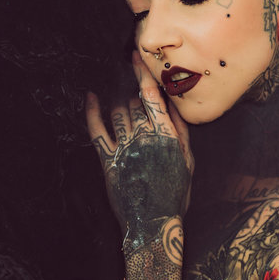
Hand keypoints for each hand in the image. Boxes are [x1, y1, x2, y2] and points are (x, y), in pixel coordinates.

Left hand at [86, 51, 193, 242]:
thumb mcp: (188, 161)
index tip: (135, 56)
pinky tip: (90, 98)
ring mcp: (123, 147)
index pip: (151, 96)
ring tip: (119, 89)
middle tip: (130, 78)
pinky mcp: (107, 160)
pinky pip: (96, 130)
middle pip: (134, 102)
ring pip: (118, 112)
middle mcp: (143, 136)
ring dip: (118, 99)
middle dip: (131, 88)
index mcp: (165, 135)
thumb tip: (174, 106)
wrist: (153, 223)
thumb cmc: (175, 193)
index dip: (142, 73)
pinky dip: (92, 112)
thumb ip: (181, 132)